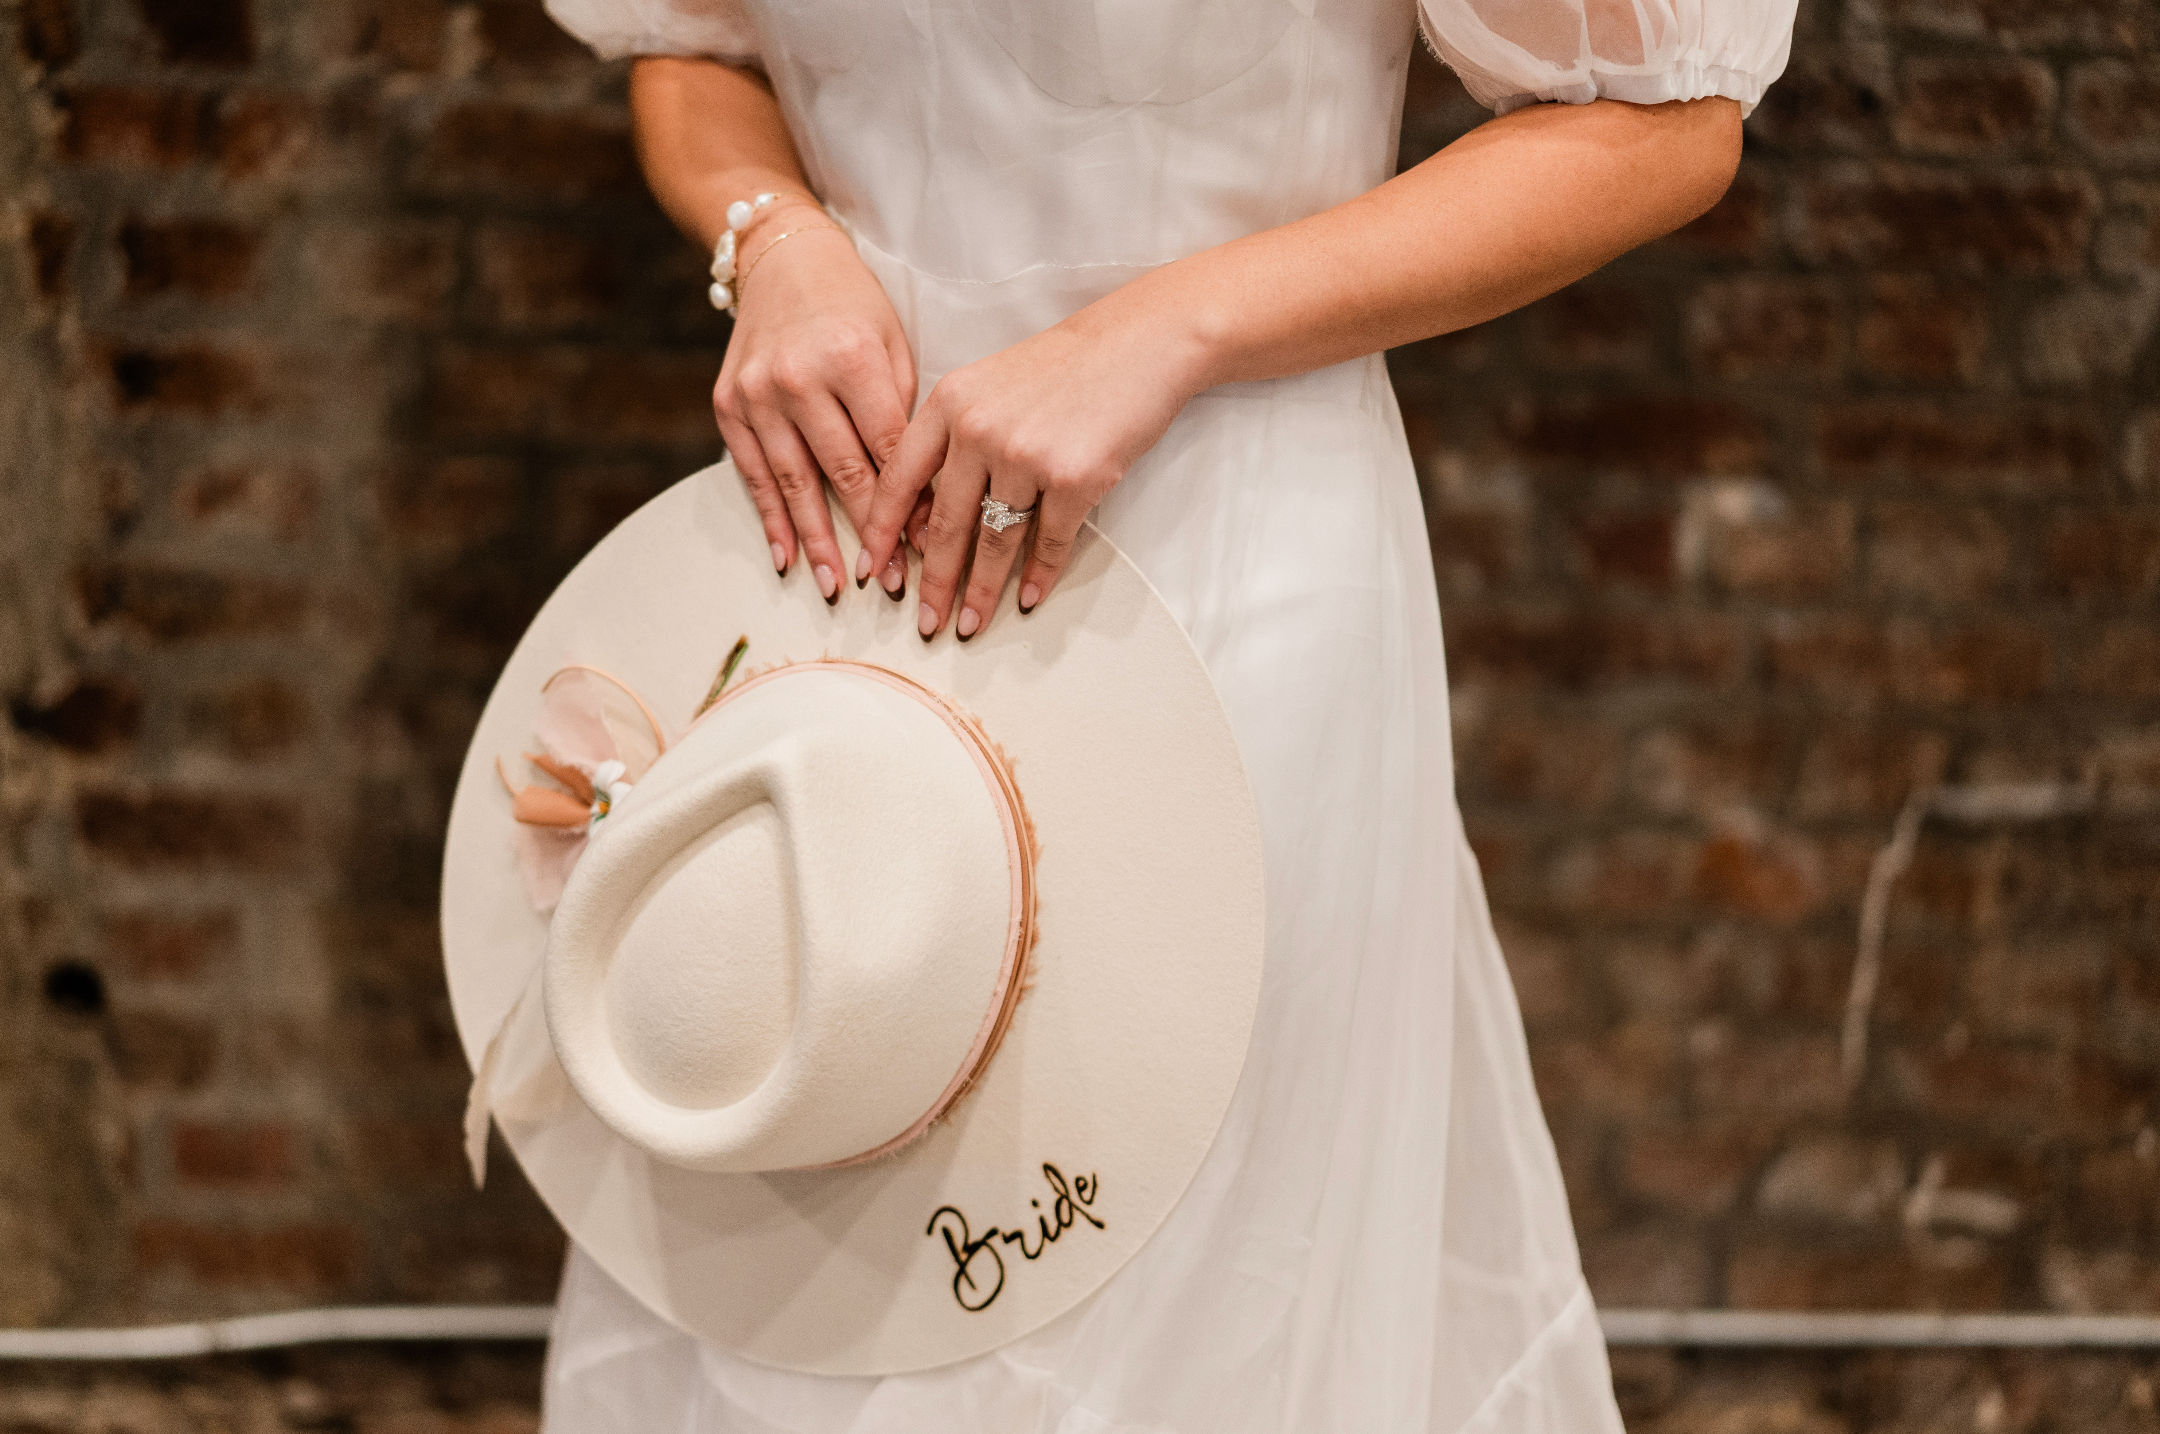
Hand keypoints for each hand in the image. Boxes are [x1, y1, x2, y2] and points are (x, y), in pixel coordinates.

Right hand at [713, 199, 918, 600]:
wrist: (782, 260)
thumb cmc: (853, 306)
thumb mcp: (893, 344)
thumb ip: (903, 415)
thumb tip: (921, 498)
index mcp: (852, 360)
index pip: (888, 448)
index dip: (909, 504)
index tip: (929, 549)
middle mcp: (799, 378)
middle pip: (843, 473)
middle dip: (870, 533)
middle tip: (892, 584)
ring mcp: (758, 394)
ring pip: (794, 484)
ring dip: (818, 541)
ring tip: (837, 587)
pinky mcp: (728, 405)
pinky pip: (754, 474)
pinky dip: (771, 520)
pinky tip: (787, 558)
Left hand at [854, 300, 1207, 638]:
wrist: (1140, 343)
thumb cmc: (1064, 367)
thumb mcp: (989, 386)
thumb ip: (954, 439)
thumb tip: (927, 515)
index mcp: (949, 403)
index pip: (899, 480)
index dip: (880, 532)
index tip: (871, 570)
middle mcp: (978, 429)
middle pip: (943, 524)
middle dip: (932, 583)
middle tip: (923, 623)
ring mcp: (1025, 455)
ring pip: (994, 542)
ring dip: (980, 593)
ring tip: (969, 625)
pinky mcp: (1073, 477)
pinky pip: (1048, 543)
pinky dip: (1038, 577)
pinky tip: (1026, 599)